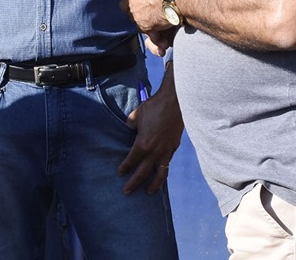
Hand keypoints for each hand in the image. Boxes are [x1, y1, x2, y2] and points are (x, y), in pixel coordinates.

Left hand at [117, 74, 183, 194]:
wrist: (174, 103)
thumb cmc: (153, 107)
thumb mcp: (135, 115)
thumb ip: (130, 124)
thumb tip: (129, 128)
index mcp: (143, 144)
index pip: (131, 160)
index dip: (125, 167)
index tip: (120, 173)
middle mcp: (155, 151)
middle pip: (143, 173)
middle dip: (134, 183)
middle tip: (127, 191)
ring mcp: (166, 151)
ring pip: (160, 173)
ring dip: (154, 184)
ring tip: (149, 191)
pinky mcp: (174, 147)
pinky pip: (168, 163)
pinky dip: (163, 170)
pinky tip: (161, 173)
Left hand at [123, 0, 184, 52]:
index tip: (146, 1)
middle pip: (129, 9)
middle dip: (139, 13)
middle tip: (151, 14)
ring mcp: (136, 13)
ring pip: (137, 23)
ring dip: (147, 25)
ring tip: (160, 26)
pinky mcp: (144, 25)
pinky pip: (148, 34)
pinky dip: (156, 37)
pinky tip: (165, 36)